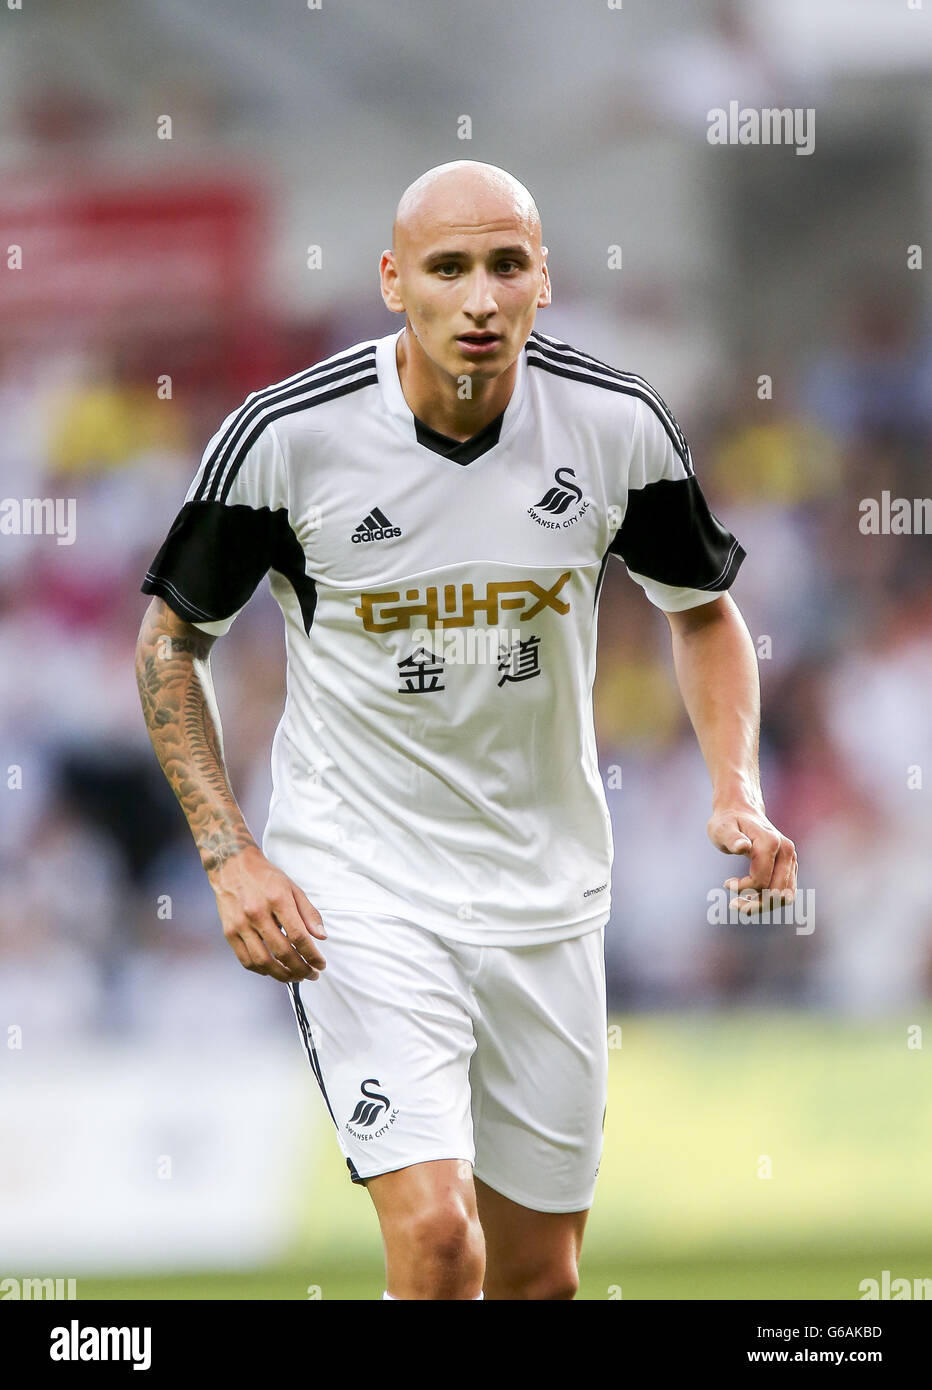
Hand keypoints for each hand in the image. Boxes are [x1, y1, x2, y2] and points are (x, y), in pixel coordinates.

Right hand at [207, 845, 326, 981]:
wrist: (232, 864)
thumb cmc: (265, 877)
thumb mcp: (292, 888)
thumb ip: (308, 913)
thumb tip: (321, 937)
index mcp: (277, 899)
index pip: (299, 936)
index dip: (312, 955)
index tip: (321, 964)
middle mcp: (257, 913)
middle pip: (282, 952)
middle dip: (301, 969)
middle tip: (311, 974)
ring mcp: (240, 924)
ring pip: (263, 961)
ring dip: (282, 975)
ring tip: (295, 977)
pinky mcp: (229, 932)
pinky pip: (246, 960)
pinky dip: (261, 970)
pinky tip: (273, 971)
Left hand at [707, 806, 796, 914]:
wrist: (740, 811)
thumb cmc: (727, 821)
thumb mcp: (722, 829)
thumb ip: (731, 838)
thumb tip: (743, 846)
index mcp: (770, 842)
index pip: (761, 880)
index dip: (743, 888)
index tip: (726, 884)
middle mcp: (786, 851)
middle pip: (777, 892)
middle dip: (756, 904)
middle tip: (734, 905)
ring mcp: (791, 858)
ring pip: (785, 895)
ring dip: (764, 905)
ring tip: (741, 905)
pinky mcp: (790, 865)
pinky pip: (786, 891)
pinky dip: (770, 900)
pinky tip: (751, 898)